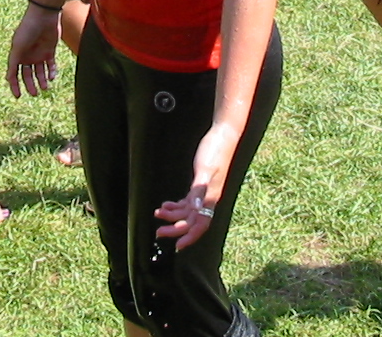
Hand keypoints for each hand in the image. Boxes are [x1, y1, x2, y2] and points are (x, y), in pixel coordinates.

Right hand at [6, 3, 61, 98]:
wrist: (44, 16)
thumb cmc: (28, 29)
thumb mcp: (18, 46)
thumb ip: (13, 62)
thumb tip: (8, 78)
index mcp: (17, 54)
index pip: (14, 74)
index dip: (15, 85)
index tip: (18, 96)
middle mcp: (27, 55)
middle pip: (28, 75)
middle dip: (30, 85)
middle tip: (34, 94)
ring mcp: (39, 53)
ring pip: (40, 72)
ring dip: (42, 81)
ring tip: (45, 88)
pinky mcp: (50, 51)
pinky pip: (51, 65)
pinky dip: (51, 72)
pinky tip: (51, 77)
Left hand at [154, 122, 238, 249]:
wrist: (224, 135)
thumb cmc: (216, 150)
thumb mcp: (205, 170)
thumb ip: (199, 189)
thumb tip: (194, 209)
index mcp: (211, 198)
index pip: (201, 225)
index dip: (190, 237)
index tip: (178, 246)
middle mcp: (208, 198)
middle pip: (191, 221)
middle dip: (175, 228)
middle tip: (158, 232)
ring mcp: (204, 192)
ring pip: (188, 212)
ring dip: (172, 216)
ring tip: (157, 214)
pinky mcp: (200, 184)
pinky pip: (188, 202)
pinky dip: (176, 205)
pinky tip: (166, 205)